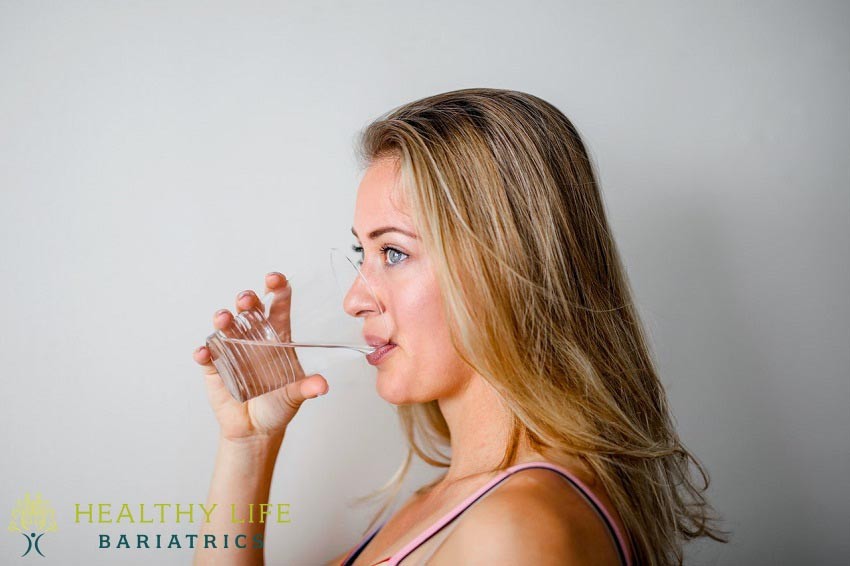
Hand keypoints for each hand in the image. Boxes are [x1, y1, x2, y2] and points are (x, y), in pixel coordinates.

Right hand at [192, 272, 328, 440]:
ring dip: (223, 320)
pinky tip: (204, 353)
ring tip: (224, 320)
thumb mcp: (295, 396)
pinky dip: (204, 353)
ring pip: (225, 327)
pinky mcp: (214, 367)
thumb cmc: (278, 405)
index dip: (276, 289)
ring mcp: (232, 350)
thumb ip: (307, 388)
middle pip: (249, 310)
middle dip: (247, 300)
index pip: (277, 306)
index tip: (275, 279)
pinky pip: (207, 356)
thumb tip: (322, 386)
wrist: (256, 429)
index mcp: (277, 337)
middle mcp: (253, 338)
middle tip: (247, 300)